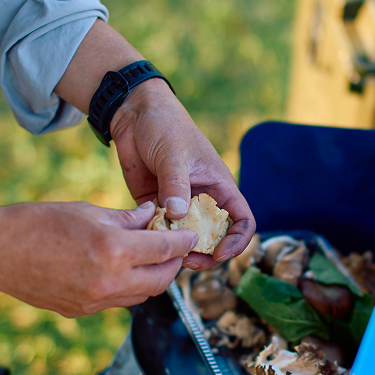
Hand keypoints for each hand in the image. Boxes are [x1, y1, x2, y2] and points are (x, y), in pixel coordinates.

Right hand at [0, 202, 197, 316]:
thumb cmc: (37, 223)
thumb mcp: (87, 211)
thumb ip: (125, 219)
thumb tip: (151, 217)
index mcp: (113, 251)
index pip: (164, 250)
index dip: (182, 242)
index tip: (190, 235)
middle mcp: (109, 282)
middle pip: (160, 281)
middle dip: (172, 265)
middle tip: (174, 250)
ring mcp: (95, 302)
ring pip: (141, 296)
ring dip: (152, 279)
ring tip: (150, 260)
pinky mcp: (81, 312)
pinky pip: (117, 302)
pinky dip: (127, 288)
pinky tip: (121, 271)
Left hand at [110, 81, 255, 269]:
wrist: (133, 113)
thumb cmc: (165, 126)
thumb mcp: (173, 154)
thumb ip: (175, 185)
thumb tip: (176, 215)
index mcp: (219, 186)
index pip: (241, 220)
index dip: (236, 241)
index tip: (219, 253)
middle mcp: (202, 199)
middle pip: (214, 237)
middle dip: (205, 253)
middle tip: (188, 261)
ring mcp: (178, 204)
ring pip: (185, 237)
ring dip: (178, 249)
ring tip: (167, 254)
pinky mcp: (155, 205)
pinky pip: (160, 230)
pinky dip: (156, 238)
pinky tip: (146, 238)